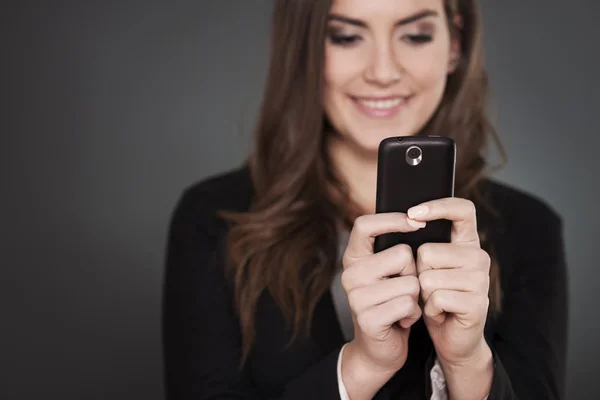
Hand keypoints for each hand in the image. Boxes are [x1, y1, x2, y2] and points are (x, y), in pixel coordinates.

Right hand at [340, 213, 423, 399]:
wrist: (378, 348)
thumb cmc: (390, 303)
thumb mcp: (386, 272)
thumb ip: (392, 249)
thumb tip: (417, 219)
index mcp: (353, 258)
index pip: (364, 224)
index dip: (392, 219)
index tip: (416, 222)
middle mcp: (350, 274)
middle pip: (402, 254)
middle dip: (413, 272)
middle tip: (403, 288)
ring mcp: (356, 297)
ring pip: (410, 282)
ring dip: (416, 297)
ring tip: (403, 306)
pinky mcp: (368, 318)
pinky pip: (408, 304)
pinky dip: (413, 313)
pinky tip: (402, 320)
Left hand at [408, 198, 493, 398]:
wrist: (452, 337)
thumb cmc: (435, 296)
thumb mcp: (428, 266)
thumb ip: (423, 244)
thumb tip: (406, 220)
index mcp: (467, 242)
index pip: (462, 209)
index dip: (438, 206)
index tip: (413, 213)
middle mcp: (478, 257)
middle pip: (428, 251)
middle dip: (418, 272)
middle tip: (429, 287)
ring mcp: (480, 280)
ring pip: (429, 277)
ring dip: (423, 293)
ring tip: (435, 300)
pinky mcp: (477, 303)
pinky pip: (437, 298)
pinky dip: (430, 309)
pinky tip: (439, 313)